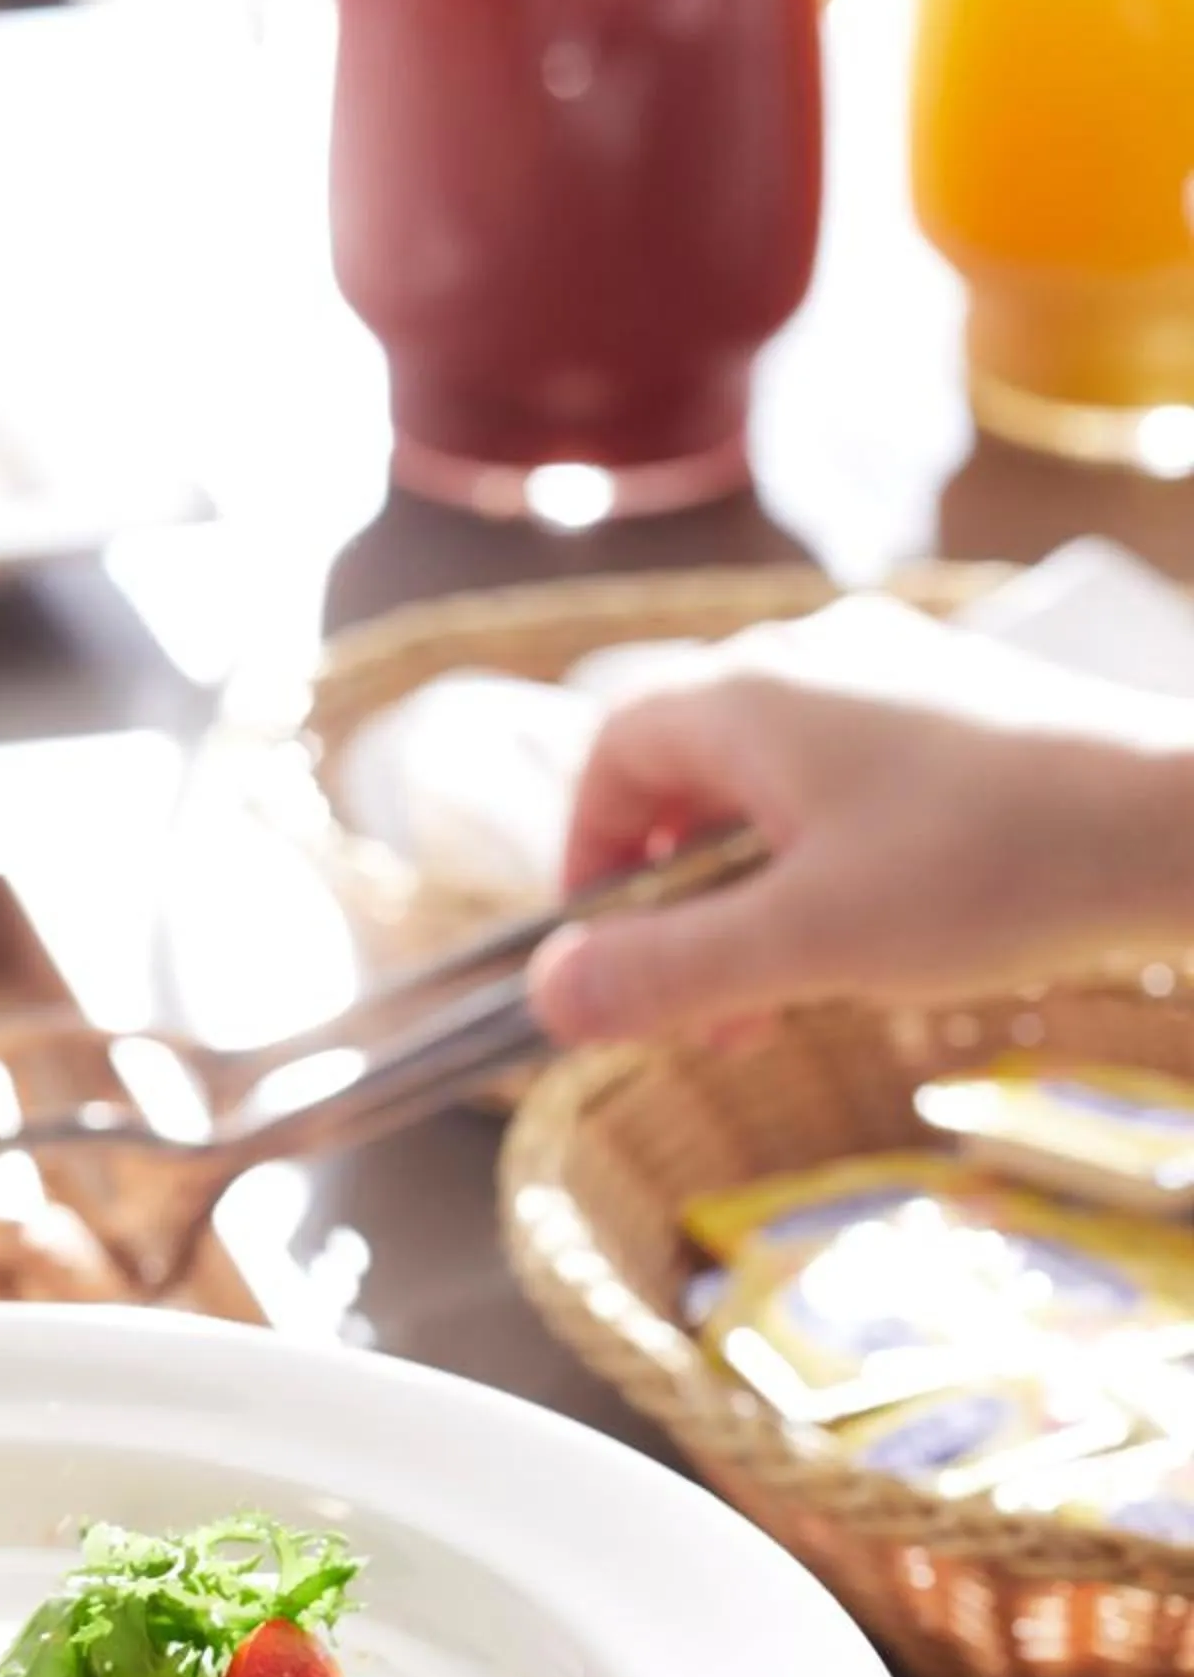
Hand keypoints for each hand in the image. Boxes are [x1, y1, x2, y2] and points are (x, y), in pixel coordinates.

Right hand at [528, 599, 1193, 1046]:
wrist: (1186, 822)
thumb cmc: (994, 869)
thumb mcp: (805, 943)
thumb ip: (666, 973)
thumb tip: (547, 996)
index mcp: (751, 695)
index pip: (613, 758)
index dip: (589, 863)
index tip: (610, 959)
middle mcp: (815, 661)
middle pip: (693, 779)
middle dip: (681, 907)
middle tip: (711, 1015)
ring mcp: (898, 680)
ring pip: (777, 792)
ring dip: (758, 901)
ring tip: (793, 996)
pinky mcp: (967, 714)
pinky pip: (854, 787)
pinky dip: (831, 868)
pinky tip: (883, 941)